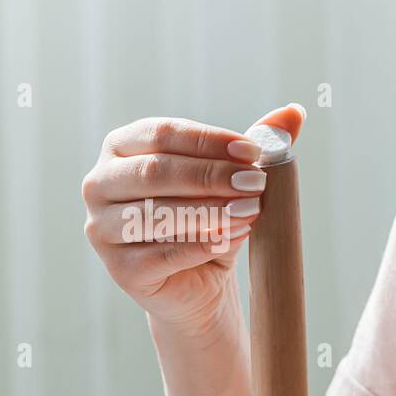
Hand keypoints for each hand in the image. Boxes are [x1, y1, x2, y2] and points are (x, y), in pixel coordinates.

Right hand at [81, 105, 304, 336]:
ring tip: (252, 211)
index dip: (208, 141)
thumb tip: (295, 112)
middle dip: (211, 175)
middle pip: (155, 171)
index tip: (253, 151)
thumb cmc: (209, 219)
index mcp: (121, 148)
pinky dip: (203, 244)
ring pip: (156, 214)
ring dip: (210, 211)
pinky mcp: (119, 270)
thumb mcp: (231, 179)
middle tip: (256, 184)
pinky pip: (163, 254)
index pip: (162, 133)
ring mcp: (102, 228)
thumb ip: (255, 145)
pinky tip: (235, 236)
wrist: (198, 284)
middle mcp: (100, 183)